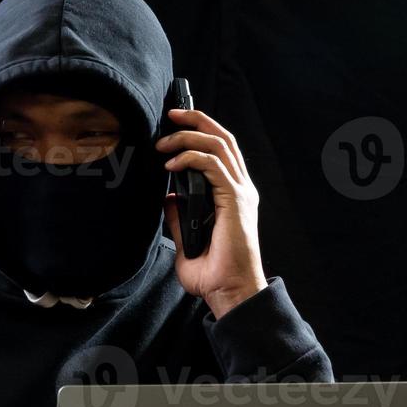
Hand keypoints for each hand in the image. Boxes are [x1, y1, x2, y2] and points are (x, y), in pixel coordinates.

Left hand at [157, 108, 268, 318]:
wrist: (230, 291)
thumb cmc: (214, 272)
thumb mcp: (187, 240)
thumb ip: (179, 217)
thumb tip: (168, 197)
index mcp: (233, 195)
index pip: (221, 150)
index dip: (201, 130)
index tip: (174, 123)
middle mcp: (241, 188)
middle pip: (223, 138)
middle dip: (196, 120)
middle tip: (170, 115)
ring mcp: (241, 193)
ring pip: (219, 145)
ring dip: (189, 136)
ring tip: (164, 141)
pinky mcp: (235, 200)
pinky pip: (213, 165)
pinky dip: (190, 158)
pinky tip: (171, 164)